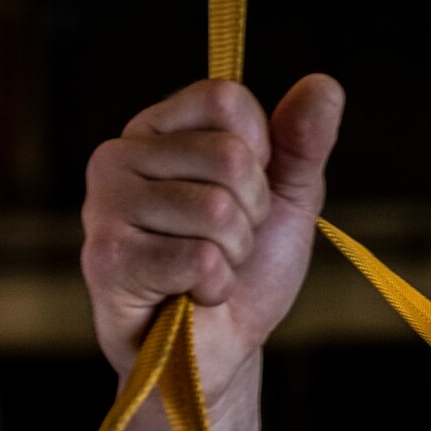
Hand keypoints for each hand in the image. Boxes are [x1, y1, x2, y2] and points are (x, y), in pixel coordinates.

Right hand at [81, 75, 343, 408]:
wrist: (218, 347)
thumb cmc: (245, 268)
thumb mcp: (286, 198)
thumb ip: (303, 141)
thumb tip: (325, 83)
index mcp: (158, 129)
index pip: (228, 99)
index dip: (262, 155)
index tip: (247, 193)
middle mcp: (119, 155)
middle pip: (231, 157)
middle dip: (253, 214)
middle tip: (227, 244)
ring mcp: (105, 206)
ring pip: (219, 212)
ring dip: (234, 255)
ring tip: (207, 270)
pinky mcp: (107, 258)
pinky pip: (201, 260)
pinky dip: (215, 287)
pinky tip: (188, 295)